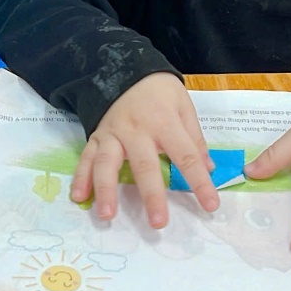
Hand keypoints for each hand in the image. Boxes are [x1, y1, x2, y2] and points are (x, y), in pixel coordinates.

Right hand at [72, 72, 217, 225]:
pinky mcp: (96, 136)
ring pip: (107, 164)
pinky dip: (80, 177)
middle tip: (158, 223)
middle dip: (151, 195)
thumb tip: (208, 168)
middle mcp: (136, 130)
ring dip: (106, 190)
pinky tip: (79, 197)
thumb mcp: (183, 105)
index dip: (200, 181)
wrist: (122, 67)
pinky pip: (86, 158)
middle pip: (144, 166)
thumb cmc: (158, 91)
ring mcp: (112, 134)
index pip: (186, 156)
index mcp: (164, 122)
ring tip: (107, 214)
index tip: (211, 205)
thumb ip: (194, 137)